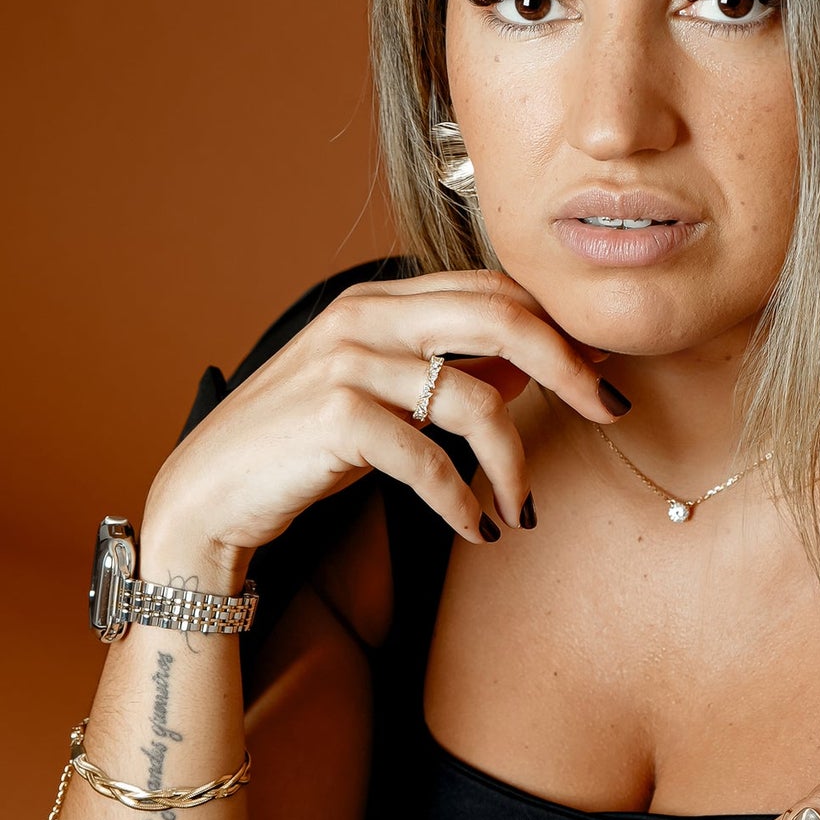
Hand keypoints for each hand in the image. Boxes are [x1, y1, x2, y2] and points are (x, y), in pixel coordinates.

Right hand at [141, 269, 626, 578]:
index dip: (558, 326)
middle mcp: (365, 317)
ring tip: (520, 508)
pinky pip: (429, 457)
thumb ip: (452, 372)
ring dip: (514, 463)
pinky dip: (462, 499)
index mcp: (380, 299)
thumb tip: (535, 368)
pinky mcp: (333, 417)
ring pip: (475, 399)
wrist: (209, 495)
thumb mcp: (384, 399)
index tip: (603, 369)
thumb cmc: (302, 447)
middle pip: (500, 320)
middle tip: (610, 412)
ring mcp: (347, 363)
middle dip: (569, 366)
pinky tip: (477, 529)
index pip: (492, 290)